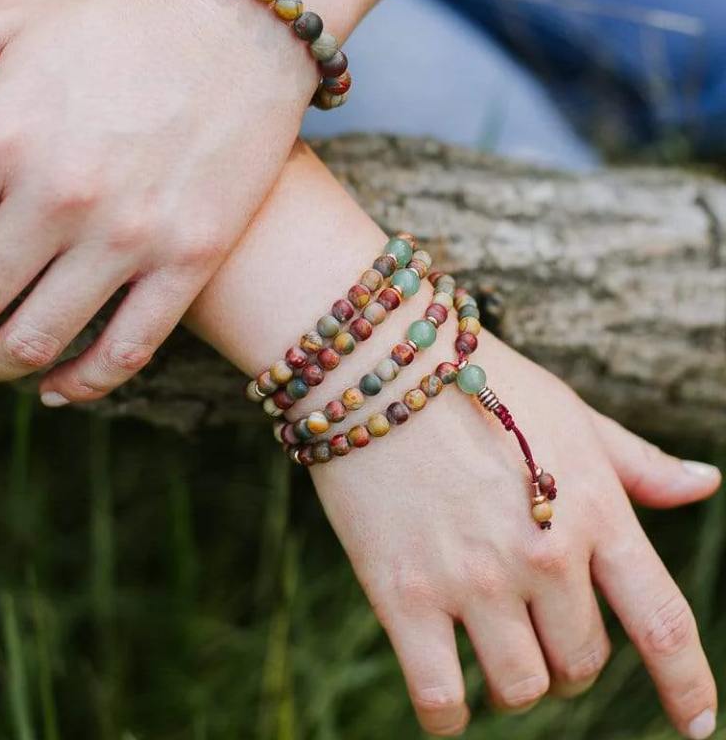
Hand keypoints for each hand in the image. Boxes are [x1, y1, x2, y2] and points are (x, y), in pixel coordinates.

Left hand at [0, 0, 317, 401]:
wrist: (241, 22)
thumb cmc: (113, 26)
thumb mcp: (5, 33)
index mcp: (3, 136)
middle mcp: (62, 195)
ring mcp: (132, 234)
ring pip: (34, 343)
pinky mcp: (191, 258)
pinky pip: (125, 352)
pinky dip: (80, 386)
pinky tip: (54, 388)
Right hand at [307, 331, 719, 737]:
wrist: (372, 361)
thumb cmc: (474, 380)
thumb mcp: (565, 412)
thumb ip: (636, 461)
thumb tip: (706, 484)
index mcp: (592, 508)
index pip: (662, 622)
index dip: (688, 686)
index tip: (698, 727)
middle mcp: (542, 552)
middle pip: (582, 662)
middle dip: (566, 658)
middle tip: (533, 626)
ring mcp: (472, 578)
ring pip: (521, 687)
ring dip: (513, 681)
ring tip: (488, 646)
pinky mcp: (403, 594)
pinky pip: (441, 699)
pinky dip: (449, 715)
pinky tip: (446, 695)